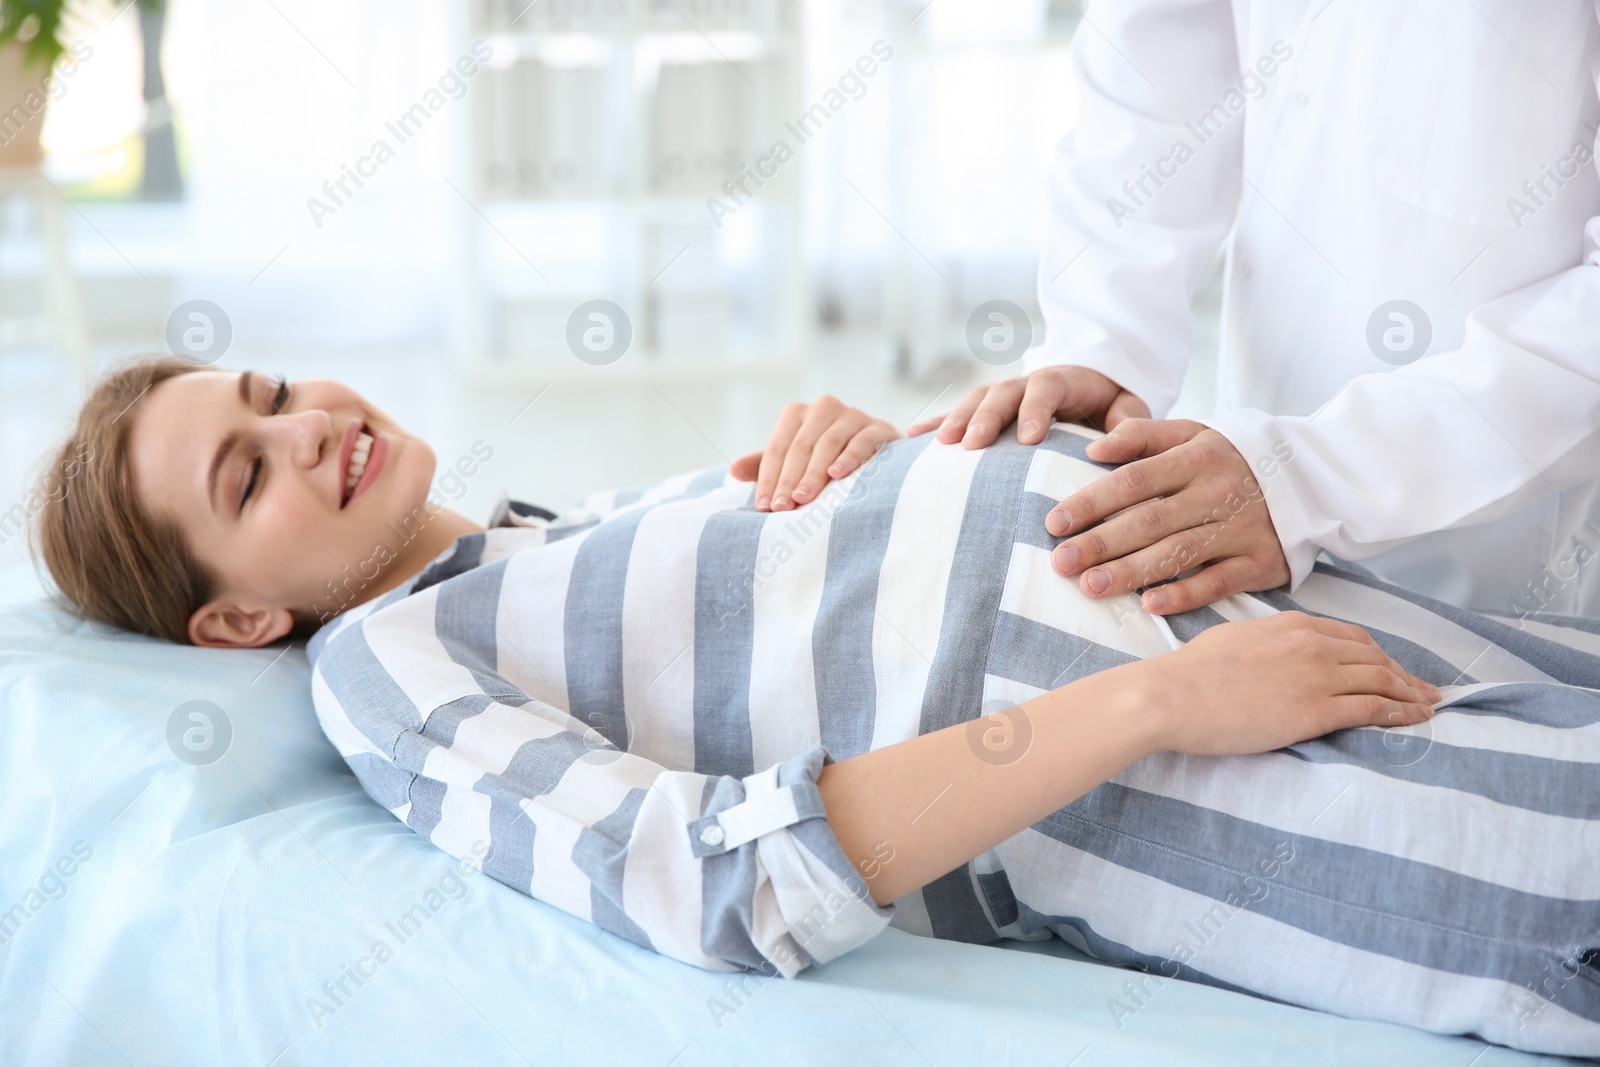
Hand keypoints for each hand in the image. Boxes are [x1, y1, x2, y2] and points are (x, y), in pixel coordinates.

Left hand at [731, 395, 901, 511]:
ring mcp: (853, 415)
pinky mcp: (878, 427)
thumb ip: (766, 466)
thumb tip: (733, 471)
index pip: (778, 447)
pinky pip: (861, 441)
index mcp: (798, 413)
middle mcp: (824, 408)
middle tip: (782, 507)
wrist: (877, 454)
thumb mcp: (793, 463)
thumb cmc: (826, 460)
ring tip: (804, 498)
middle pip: (801, 446)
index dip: (769, 477)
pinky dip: (849, 457)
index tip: (765, 506)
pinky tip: (837, 474)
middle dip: (789, 479)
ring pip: (828, 443)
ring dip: (814, 473)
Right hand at [907, 365, 1148, 447]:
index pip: (1046, 389)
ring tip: (940, 444)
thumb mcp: (1128, 406)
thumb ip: (1127, 419)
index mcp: (1062, 380)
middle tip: (972, 444)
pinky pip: (955, 414)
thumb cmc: (1112, 404)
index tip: (1030, 439)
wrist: (1092, 386)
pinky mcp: (984, 410)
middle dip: (985, 418)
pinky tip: (911, 439)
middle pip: (1001, 394)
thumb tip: (1114, 442)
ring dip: (955, 420)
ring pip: (974, 401)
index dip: (1036, 411)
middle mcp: (1025, 383)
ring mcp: (1001, 395)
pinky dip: (933, 424)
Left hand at [1048, 418, 1290, 613]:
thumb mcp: (1195, 432)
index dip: (1092, 502)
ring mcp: (1240, 529)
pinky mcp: (1261, 562)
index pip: (1133, 481)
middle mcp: (1217, 493)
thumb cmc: (1235, 457)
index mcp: (1196, 458)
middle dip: (1100, 544)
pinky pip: (1218, 581)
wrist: (1314, 477)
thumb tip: (1094, 449)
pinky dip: (1185, 595)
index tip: (1055, 523)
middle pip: (1149, 521)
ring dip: (1131, 572)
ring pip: (1177, 553)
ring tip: (1090, 586)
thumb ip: (1144, 435)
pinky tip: (1150, 605)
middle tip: (1060, 563)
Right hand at [1136, 612, 1441, 756]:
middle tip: (1424, 690)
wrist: (1170, 696)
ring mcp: (1316, 675)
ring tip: (1428, 707)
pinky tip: (1414, 720)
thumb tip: (1276, 653)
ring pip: (1382, 681)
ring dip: (1411, 695)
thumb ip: (1267, 643)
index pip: (1351, 637)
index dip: (1380, 654)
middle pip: (1375, 657)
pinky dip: (1400, 713)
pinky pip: (1373, 709)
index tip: (1393, 668)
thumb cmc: (1189, 673)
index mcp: (1291, 624)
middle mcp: (1312, 644)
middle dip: (1405, 674)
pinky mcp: (1316, 710)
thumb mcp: (1233, 639)